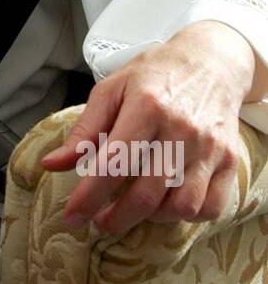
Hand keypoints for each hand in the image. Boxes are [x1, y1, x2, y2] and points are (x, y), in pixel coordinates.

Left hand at [40, 21, 257, 235]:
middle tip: (100, 220)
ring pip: (182, 206)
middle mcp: (182, 130)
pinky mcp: (230, 161)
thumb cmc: (155, 76)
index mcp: (147, 108)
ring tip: (135, 207)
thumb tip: (52, 165)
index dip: (89, 197)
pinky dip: (188, 215)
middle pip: (147, 195)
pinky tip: (168, 203)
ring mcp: (210, 148)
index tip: (72, 217)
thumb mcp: (111, 91)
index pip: (113, 164)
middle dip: (117, 218)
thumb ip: (83, 131)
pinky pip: (211, 207)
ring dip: (152, 217)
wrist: (211, 63)